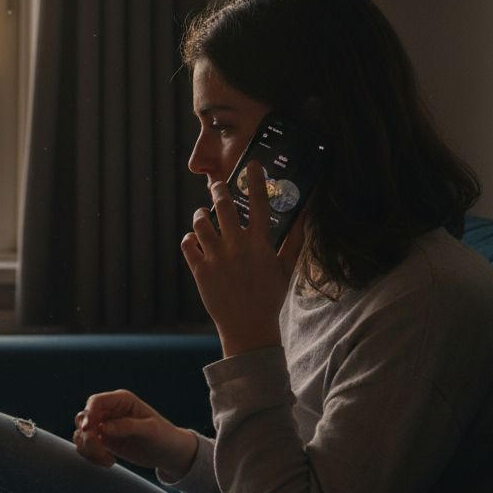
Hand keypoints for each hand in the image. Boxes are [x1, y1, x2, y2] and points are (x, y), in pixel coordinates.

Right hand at [72, 390, 196, 478]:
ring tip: (107, 460)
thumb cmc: (164, 436)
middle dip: (87, 435)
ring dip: (88, 449)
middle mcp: (110, 411)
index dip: (88, 414)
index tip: (90, 430)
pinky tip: (108, 462)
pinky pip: (86, 447)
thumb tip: (103, 428)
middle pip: (83, 418)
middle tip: (101, 449)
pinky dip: (91, 456)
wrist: (169, 454)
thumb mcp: (151, 430)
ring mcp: (104, 426)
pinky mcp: (103, 441)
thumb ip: (127, 426)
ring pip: (81, 434)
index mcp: (121, 401)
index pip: (96, 402)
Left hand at [181, 161, 304, 356]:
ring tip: (202, 215)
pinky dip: (189, 239)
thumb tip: (305, 219)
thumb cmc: (270, 298)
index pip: (258, 203)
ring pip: (200, 223)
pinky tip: (193, 239)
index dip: (256, 181)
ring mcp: (216, 258)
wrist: (248, 328)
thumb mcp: (286, 269)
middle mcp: (236, 247)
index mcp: (260, 244)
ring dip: (200, 215)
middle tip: (217, 186)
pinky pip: (187, 245)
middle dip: (218, 191)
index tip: (252, 164)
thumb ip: (294, 242)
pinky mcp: (199, 271)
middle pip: (222, 207)